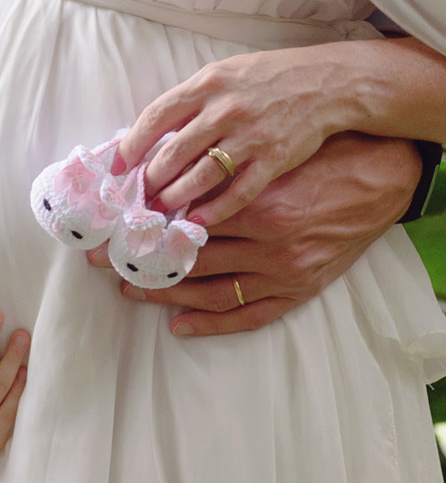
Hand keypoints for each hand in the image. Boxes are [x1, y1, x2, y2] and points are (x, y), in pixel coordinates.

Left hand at [88, 130, 419, 335]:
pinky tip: (179, 324)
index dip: (142, 226)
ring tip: (130, 289)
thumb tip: (160, 179)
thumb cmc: (317, 159)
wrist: (378, 180)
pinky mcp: (298, 289)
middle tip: (103, 261)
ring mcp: (283, 271)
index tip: (109, 228)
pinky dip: (212, 323)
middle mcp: (268, 243)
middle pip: (189, 259)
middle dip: (140, 261)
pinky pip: (248, 314)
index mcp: (255, 204)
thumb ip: (217, 173)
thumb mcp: (264, 157)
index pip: (183, 221)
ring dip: (166, 294)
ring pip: (211, 290)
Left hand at [118, 46, 365, 220]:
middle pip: (174, 152)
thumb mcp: (224, 74)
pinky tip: (198, 222)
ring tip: (160, 212)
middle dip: (150, 180)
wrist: (325, 83)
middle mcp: (224, 109)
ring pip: (200, 175)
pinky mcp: (273, 159)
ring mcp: (249, 135)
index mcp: (207, 84)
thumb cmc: (267, 78)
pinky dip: (215, 210)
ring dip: (175, 198)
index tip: (117, 166)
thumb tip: (154, 131)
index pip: (156, 116)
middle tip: (137, 198)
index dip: (132, 144)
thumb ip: (191, 101)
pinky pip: (238, 192)